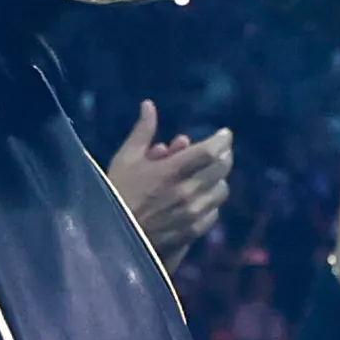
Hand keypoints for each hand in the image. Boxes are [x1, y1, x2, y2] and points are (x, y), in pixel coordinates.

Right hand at [104, 100, 230, 273]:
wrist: (115, 234)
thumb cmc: (118, 191)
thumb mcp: (126, 158)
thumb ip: (142, 131)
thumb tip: (149, 105)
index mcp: (172, 171)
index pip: (209, 152)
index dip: (221, 140)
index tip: (225, 133)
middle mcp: (188, 191)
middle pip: (221, 169)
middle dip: (224, 156)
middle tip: (221, 151)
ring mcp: (194, 212)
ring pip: (221, 190)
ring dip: (217, 179)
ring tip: (207, 175)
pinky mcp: (195, 230)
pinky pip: (214, 211)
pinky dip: (211, 200)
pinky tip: (200, 197)